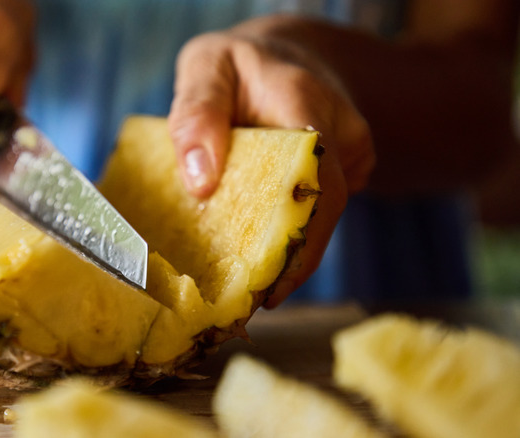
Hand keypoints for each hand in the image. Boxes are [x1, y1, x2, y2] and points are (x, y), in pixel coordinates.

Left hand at [168, 15, 374, 306]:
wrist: (280, 59)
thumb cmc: (235, 65)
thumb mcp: (205, 67)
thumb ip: (197, 113)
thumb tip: (201, 183)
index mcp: (305, 101)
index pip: (315, 179)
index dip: (298, 240)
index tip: (269, 285)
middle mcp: (341, 130)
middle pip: (325, 211)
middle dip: (291, 264)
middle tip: (253, 306)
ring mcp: (349, 153)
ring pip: (324, 217)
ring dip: (290, 256)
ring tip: (253, 297)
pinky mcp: (344, 171)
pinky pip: (318, 211)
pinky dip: (289, 237)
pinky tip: (261, 263)